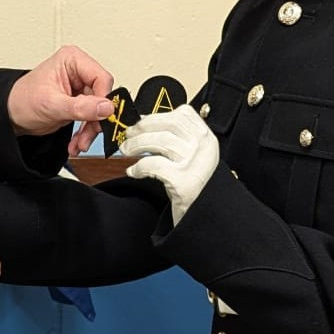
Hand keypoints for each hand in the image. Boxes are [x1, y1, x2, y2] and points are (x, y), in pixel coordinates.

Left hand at [7, 46, 114, 152]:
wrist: (11, 115)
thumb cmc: (22, 100)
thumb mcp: (52, 104)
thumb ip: (81, 107)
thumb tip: (106, 107)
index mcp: (72, 60)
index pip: (101, 78)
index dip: (104, 100)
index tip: (102, 117)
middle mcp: (78, 70)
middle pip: (102, 96)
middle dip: (95, 120)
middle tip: (88, 135)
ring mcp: (80, 86)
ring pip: (99, 110)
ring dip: (91, 130)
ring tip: (79, 142)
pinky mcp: (79, 101)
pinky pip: (92, 117)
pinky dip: (86, 132)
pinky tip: (77, 142)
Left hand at [122, 105, 219, 224]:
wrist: (204, 219)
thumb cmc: (192, 186)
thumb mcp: (191, 157)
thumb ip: (176, 139)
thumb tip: (143, 123)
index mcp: (207, 138)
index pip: (182, 115)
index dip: (157, 116)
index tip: (141, 122)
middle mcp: (205, 147)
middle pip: (169, 124)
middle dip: (144, 127)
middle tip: (128, 135)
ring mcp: (196, 163)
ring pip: (160, 141)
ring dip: (137, 144)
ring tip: (126, 151)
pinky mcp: (184, 181)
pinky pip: (154, 165)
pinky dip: (139, 167)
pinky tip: (133, 171)